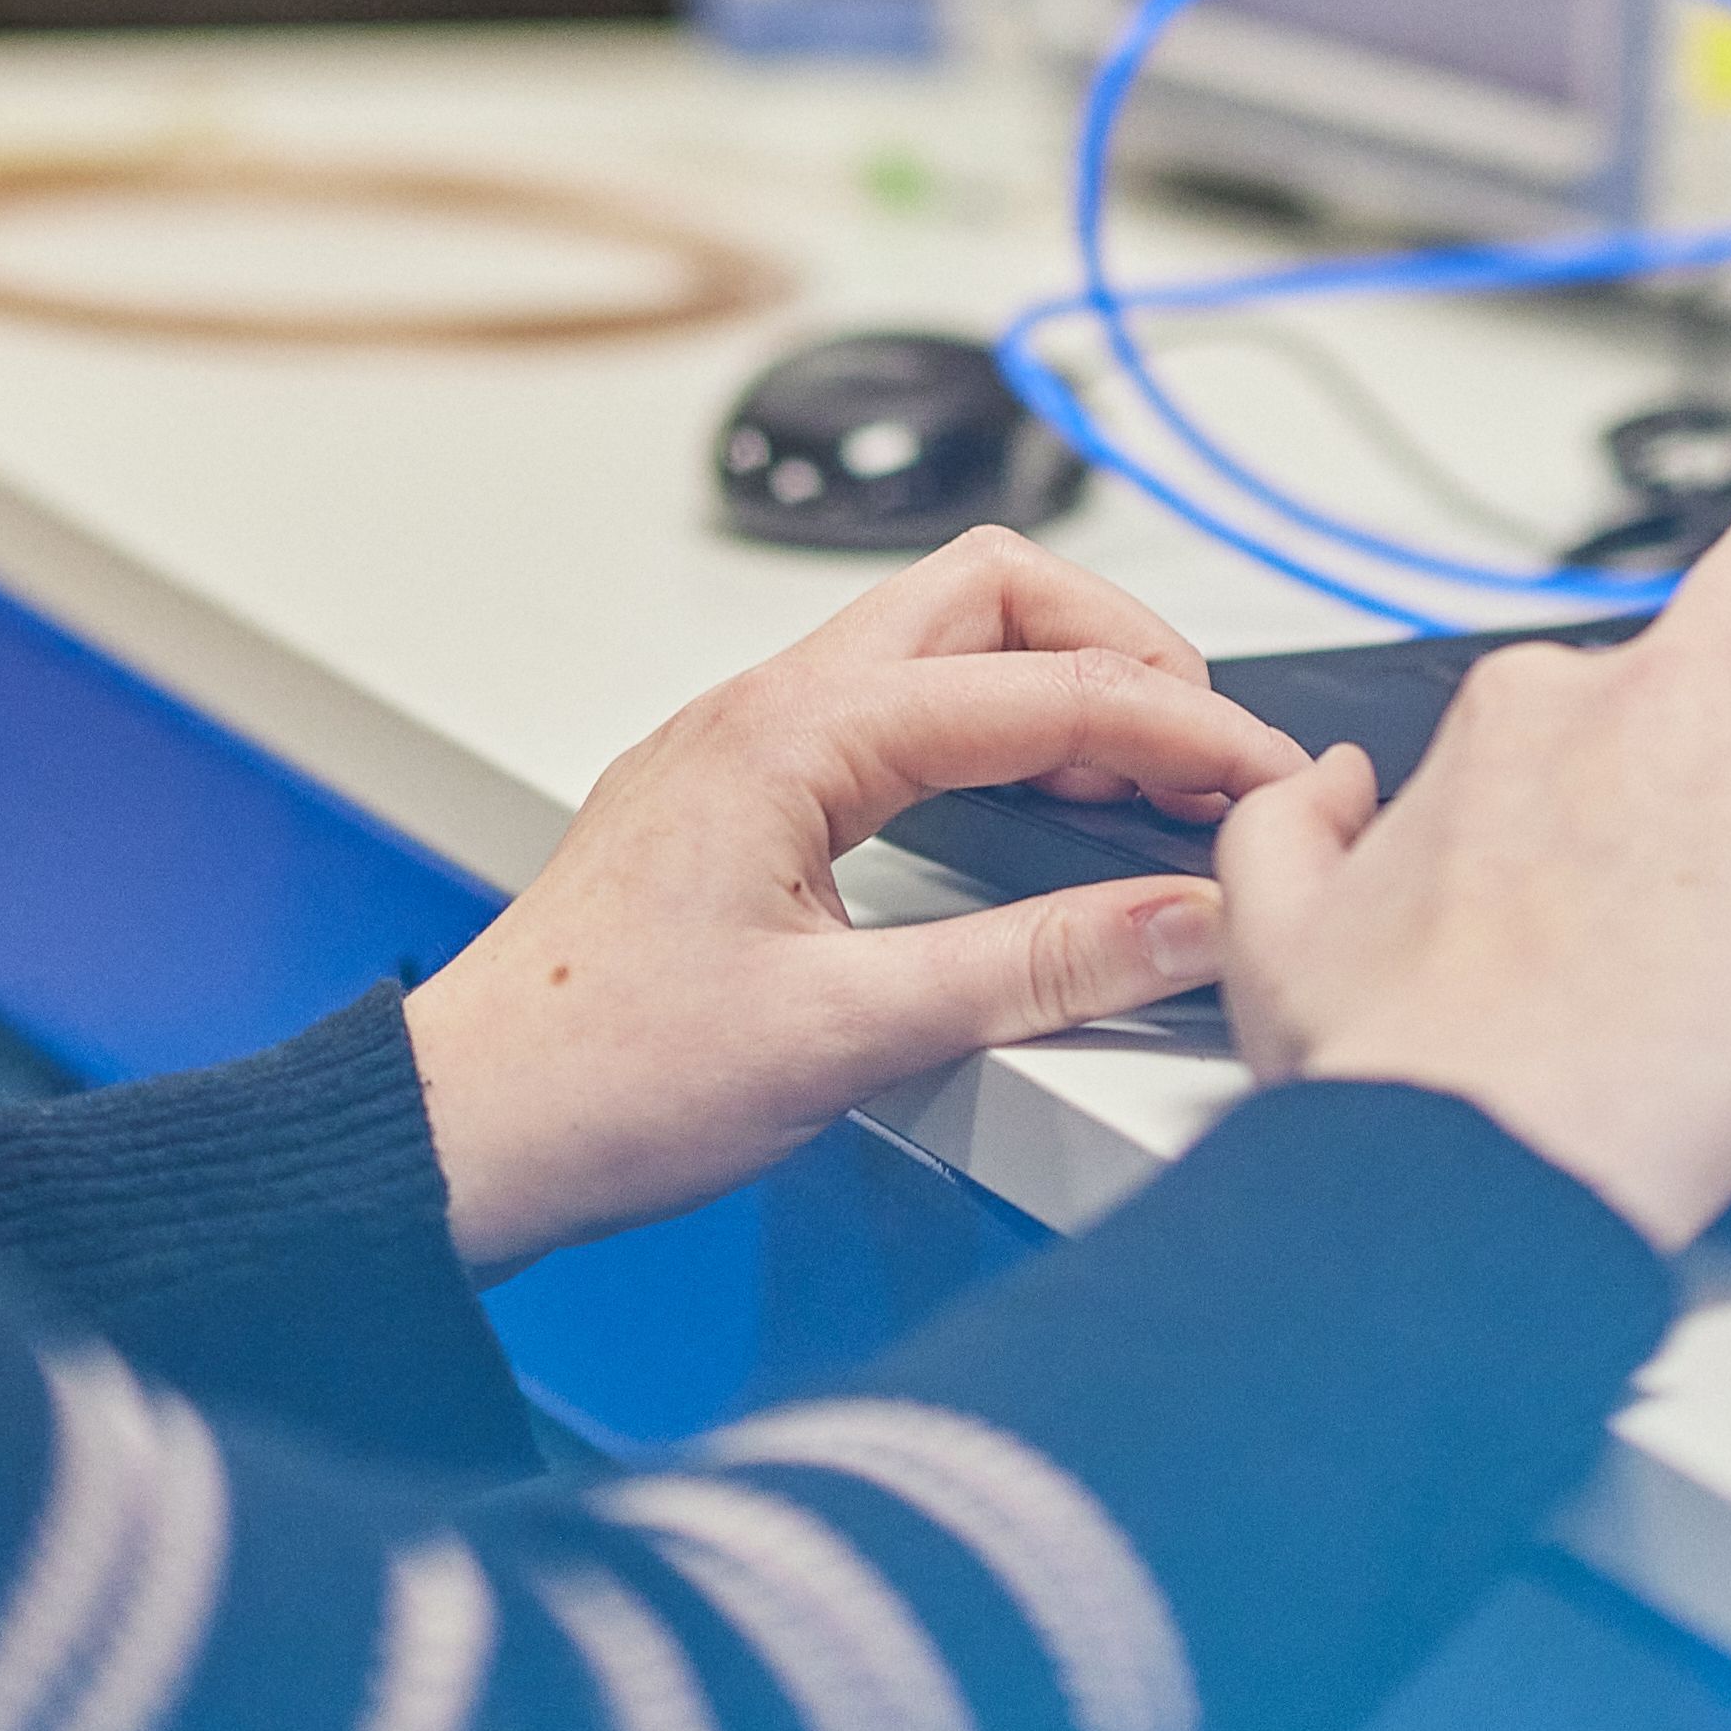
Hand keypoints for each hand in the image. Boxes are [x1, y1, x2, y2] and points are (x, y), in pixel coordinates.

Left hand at [407, 529, 1301, 1278]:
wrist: (465, 1134)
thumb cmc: (602, 1082)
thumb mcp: (846, 1037)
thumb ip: (1032, 969)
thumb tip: (1183, 920)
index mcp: (788, 736)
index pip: (1035, 685)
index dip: (1177, 728)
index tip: (1265, 780)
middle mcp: (765, 711)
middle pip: (988, 596)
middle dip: (1120, 649)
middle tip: (1210, 749)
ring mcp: (748, 747)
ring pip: (940, 643)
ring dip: (1057, 682)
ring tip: (1150, 776)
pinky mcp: (743, 800)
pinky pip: (897, 711)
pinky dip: (995, 731)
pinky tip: (1037, 811)